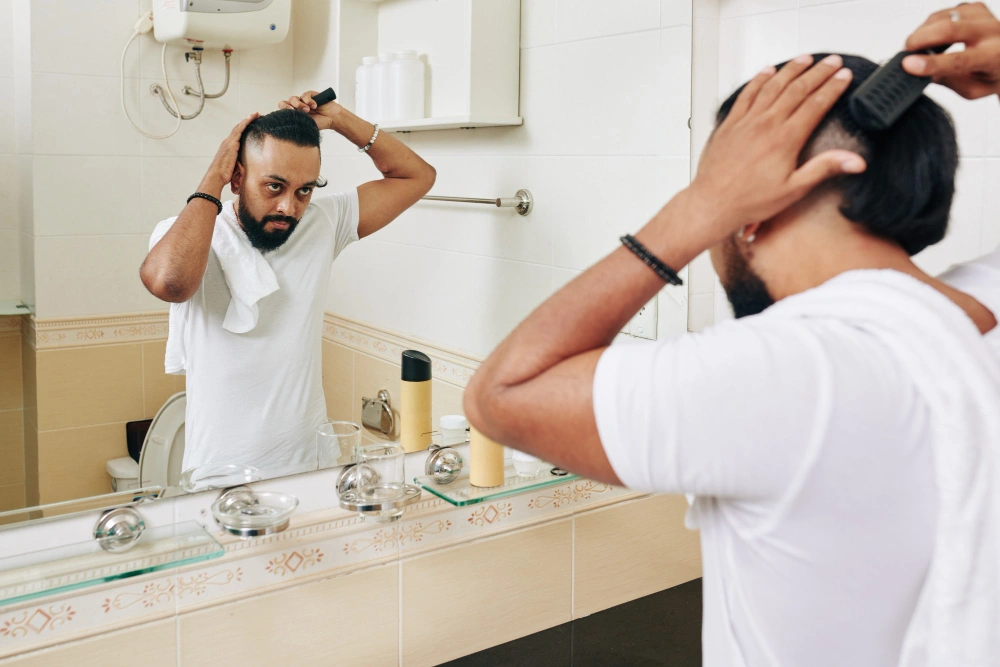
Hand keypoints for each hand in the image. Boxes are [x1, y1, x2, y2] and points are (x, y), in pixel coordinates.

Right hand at [202, 112, 258, 192]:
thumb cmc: (223, 175)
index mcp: (228, 148)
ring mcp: (229, 142)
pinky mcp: (232, 144)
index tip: (251, 123)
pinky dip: (246, 123)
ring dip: (248, 119)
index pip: (237, 135)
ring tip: (256, 114)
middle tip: (256, 115)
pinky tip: (251, 118)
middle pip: (238, 128)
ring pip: (239, 127)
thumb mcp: (233, 167)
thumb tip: (245, 167)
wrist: (216, 176)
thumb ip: (238, 163)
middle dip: (247, 121)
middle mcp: (227, 142)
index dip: (244, 128)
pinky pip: (239, 130)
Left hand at [279, 90, 341, 130]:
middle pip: (284, 103)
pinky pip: (304, 95)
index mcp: (294, 115)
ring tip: (308, 110)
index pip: (282, 111)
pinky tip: (315, 106)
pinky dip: (309, 100)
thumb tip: (287, 120)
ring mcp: (302, 100)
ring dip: (299, 104)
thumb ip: (296, 121)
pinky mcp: (310, 95)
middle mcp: (296, 107)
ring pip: (293, 98)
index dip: (282, 111)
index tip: (287, 115)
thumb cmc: (320, 123)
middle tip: (293, 110)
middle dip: (287, 106)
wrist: (331, 118)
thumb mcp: (306, 124)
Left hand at [684, 54, 865, 243]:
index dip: (833, 87)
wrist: (713, 203)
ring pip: (773, 86)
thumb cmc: (750, 200)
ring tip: (806, 59)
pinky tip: (768, 71)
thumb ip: (824, 169)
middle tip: (832, 61)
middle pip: (797, 89)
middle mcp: (766, 125)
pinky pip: (747, 94)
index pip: (816, 104)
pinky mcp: (730, 124)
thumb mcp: (794, 189)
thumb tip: (855, 161)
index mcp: (785, 139)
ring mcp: (746, 121)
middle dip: (818, 72)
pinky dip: (759, 79)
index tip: (844, 75)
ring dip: (791, 70)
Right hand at [903, 2, 999, 98]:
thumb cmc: (992, 74)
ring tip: (916, 47)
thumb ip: (947, 81)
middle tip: (905, 52)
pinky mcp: (975, 8)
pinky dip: (930, 25)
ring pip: (943, 17)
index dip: (930, 62)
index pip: (959, 59)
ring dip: (923, 32)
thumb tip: (920, 71)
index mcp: (994, 56)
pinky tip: (929, 36)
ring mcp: (984, 16)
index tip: (908, 65)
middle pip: (950, 29)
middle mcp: (992, 31)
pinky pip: (944, 12)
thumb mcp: (972, 89)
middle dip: (920, 39)